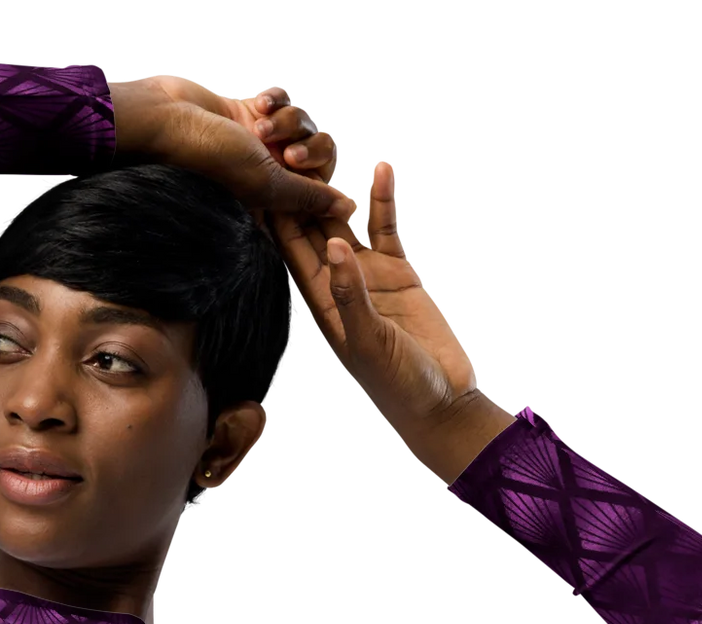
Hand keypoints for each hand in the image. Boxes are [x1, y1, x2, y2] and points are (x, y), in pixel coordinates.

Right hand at [110, 72, 359, 230]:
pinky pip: (284, 96)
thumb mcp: (268, 183)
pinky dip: (274, 96)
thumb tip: (349, 208)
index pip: (321, 192)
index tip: (305, 174)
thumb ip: (310, 196)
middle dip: (309, 144)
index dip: (321, 180)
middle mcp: (271, 172)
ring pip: (304, 118)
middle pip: (322, 151)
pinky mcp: (251, 110)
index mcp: (275, 201)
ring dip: (286, 118)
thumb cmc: (212, 157)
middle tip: (286, 152)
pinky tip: (255, 102)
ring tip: (257, 124)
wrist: (170, 117)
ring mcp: (261, 140)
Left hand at [269, 159, 483, 460]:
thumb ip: (350, 297)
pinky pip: (387, 226)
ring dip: (337, 186)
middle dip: (299, 190)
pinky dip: (384, 198)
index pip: (289, 253)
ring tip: (326, 144)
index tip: (259, 176)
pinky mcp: (400, 270)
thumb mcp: (368, 346)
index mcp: (319, 305)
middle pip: (311, 228)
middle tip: (284, 143)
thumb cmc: (397, 387)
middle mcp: (338, 284)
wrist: (442, 401)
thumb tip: (332, 245)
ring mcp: (369, 275)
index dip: (275, 215)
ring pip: (347, 219)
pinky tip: (382, 166)